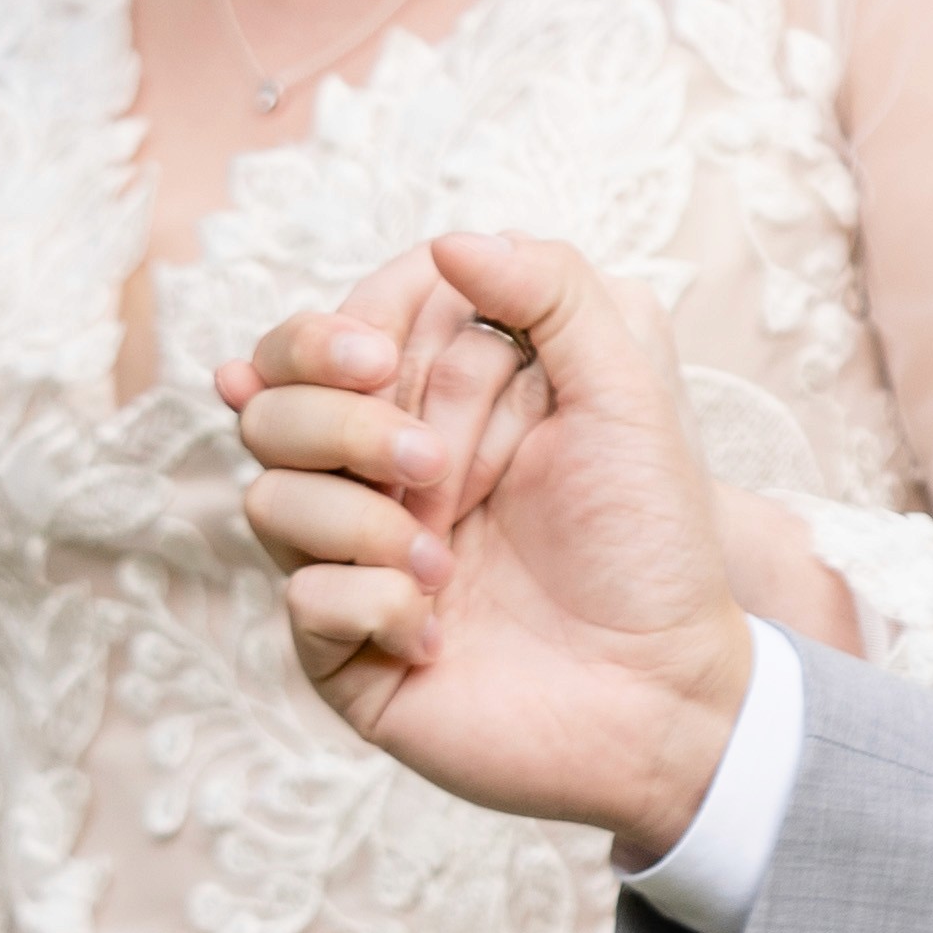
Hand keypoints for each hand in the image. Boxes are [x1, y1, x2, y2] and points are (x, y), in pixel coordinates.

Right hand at [228, 231, 752, 857]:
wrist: (666, 692)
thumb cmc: (650, 540)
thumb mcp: (628, 392)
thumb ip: (555, 293)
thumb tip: (449, 239)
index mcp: (434, 402)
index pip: (328, 332)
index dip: (344, 333)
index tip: (386, 355)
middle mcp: (380, 473)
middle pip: (268, 402)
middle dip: (341, 422)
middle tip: (433, 465)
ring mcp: (353, 560)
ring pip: (266, 495)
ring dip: (363, 521)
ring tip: (452, 562)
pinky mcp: (344, 647)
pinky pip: (300, 598)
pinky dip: (374, 605)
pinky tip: (442, 630)